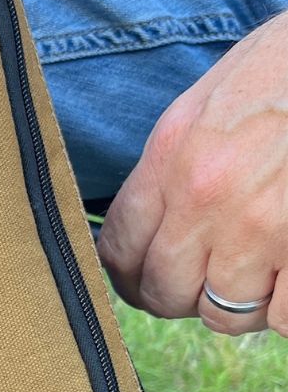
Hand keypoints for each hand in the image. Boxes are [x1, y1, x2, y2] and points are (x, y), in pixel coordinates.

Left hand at [99, 11, 287, 336]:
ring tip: (252, 279)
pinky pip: (284, 318)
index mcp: (171, 158)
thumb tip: (148, 225)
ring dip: (236, 305)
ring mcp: (260, 228)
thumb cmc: (281, 73)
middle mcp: (205, 197)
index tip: (139, 281)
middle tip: (197, 286)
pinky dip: (285, 310)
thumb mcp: (204, 108)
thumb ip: (170, 169)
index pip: (119, 247)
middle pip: (163, 290)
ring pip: (222, 312)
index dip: (127, 276)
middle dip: (176, 297)